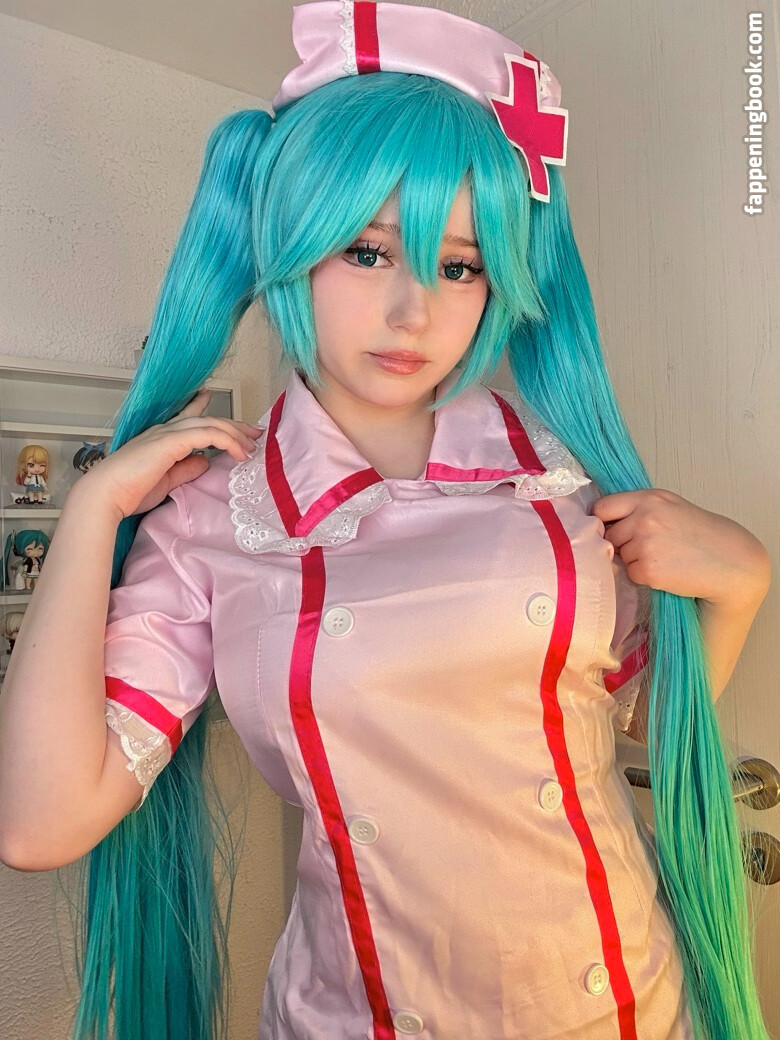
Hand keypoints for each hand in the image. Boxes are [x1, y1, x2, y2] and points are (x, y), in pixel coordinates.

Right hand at [74, 387, 263, 522]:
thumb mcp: (167, 480)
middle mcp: (165, 430)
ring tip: (252, 445)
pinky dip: (228, 441)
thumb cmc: (129, 492)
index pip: (186, 417)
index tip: (211, 397)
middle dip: (234, 425)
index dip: (201, 406)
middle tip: (254, 432)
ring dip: (236, 433)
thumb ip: (187, 469)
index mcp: (161, 438)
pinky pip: (209, 435)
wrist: (106, 494)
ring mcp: (168, 433)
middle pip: (208, 420)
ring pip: (212, 424)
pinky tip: (240, 453)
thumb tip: (205, 461)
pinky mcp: (172, 442)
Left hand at [593, 488, 770, 606]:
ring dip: (635, 560)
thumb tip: (604, 523)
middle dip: (623, 543)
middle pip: (609, 534)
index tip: (610, 528)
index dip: (604, 521)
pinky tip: (666, 570)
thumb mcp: (670, 507)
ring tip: (664, 556)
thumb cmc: (701, 534)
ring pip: (620, 555)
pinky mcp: (648, 569)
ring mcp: (646, 544)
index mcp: (649, 498)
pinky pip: (631, 573)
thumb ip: (639, 509)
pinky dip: (644, 575)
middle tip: (651, 546)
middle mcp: (645, 518)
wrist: (729, 561)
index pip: (603, 507)